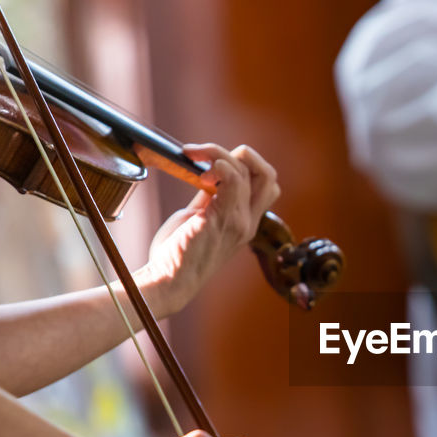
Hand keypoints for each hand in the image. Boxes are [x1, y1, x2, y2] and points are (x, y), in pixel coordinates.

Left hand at [140, 143, 280, 316]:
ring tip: (193, 157)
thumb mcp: (197, 220)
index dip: (247, 165)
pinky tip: (200, 166)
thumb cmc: (176, 256)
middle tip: (209, 155)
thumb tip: (206, 174)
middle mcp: (248, 222)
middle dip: (243, 154)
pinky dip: (219, 163)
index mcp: (245, 222)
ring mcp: (239, 221)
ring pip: (247, 170)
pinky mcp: (222, 219)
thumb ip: (208, 199)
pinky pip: (233, 180)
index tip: (215, 163)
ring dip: (218, 154)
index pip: (266, 185)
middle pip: (268, 175)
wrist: (168, 282)